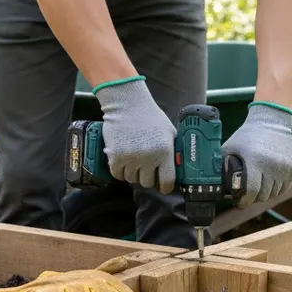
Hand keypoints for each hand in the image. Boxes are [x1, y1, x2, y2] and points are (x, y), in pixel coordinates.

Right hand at [93, 76, 176, 193]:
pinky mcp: (115, 156)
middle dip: (147, 177)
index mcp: (165, 152)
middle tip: (145, 168)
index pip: (167, 181)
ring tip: (133, 161)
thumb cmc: (150, 117)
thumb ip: (173, 151)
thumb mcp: (169, 132)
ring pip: (132, 179)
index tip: (163, 187)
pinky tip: (123, 162)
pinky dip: (120, 171)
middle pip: (147, 183)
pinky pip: (117, 175)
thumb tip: (176, 168)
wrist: (127, 104)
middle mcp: (148, 157)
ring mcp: (131, 158)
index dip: (165, 187)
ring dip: (132, 173)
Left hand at [223, 102, 291, 207]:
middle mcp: (272, 165)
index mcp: (255, 160)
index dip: (244, 201)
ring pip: (274, 194)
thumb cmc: (248, 135)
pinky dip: (276, 189)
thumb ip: (221, 164)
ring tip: (258, 187)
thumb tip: (212, 182)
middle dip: (253, 198)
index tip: (240, 203)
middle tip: (248, 194)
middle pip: (262, 195)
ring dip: (265, 194)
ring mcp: (285, 167)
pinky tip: (269, 182)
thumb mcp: (231, 147)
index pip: (251, 192)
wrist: (272, 121)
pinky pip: (285, 188)